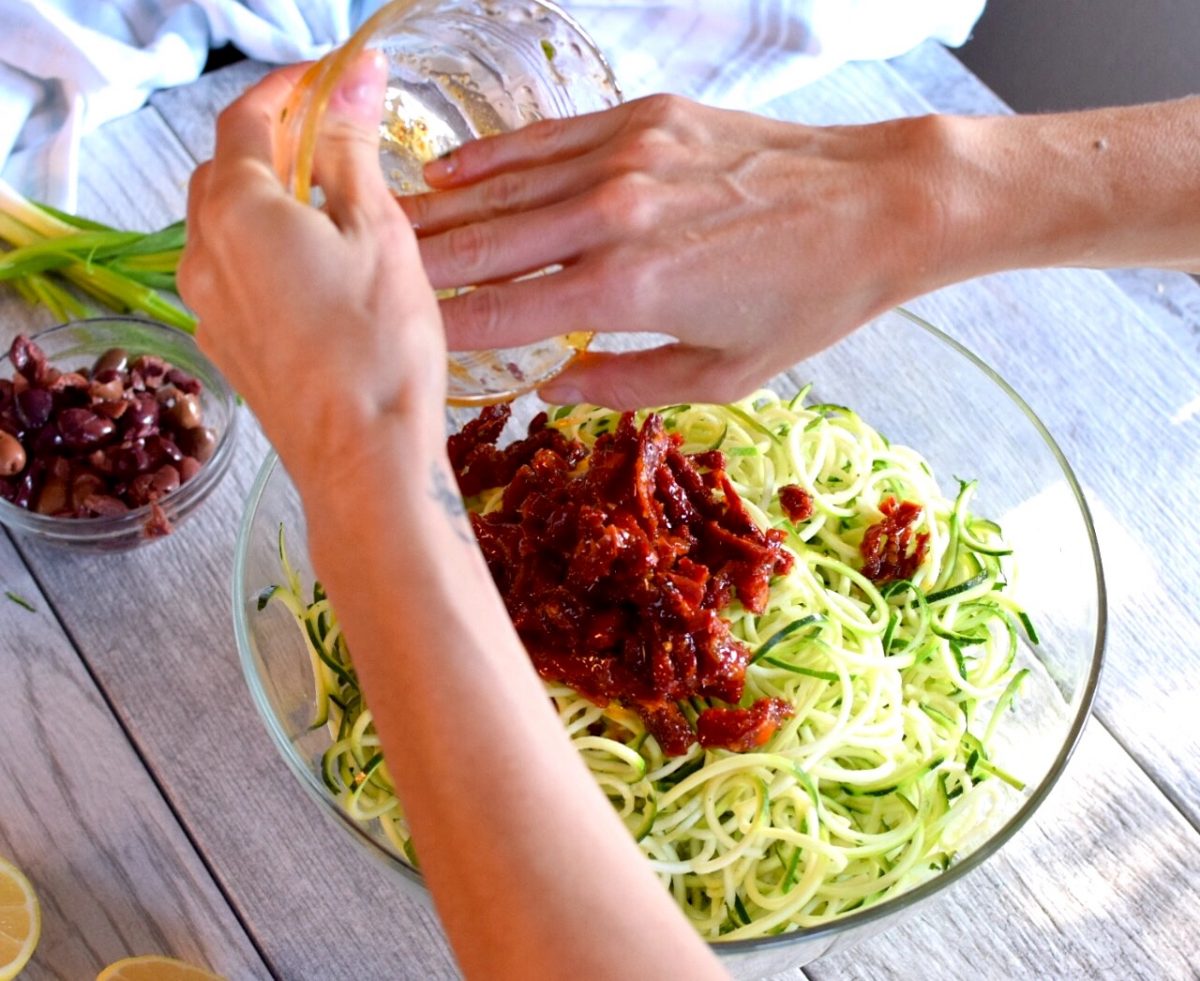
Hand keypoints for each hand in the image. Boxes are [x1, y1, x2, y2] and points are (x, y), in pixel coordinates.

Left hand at [178, 54, 445, 499]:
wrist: (365, 462)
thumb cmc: (380, 346)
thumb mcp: (378, 230)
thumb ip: (351, 148)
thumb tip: (352, 78)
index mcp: (236, 209)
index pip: (248, 116)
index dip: (292, 88)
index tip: (336, 81)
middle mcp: (202, 253)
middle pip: (225, 170)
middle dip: (274, 143)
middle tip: (338, 143)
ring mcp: (208, 307)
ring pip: (225, 227)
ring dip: (268, 201)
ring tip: (335, 212)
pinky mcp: (226, 348)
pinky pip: (234, 277)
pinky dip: (266, 253)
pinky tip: (318, 275)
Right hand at [402, 94, 949, 407]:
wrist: (877, 205)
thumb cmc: (806, 301)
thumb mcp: (722, 375)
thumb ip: (626, 383)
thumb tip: (554, 381)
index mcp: (628, 290)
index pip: (501, 311)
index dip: (440, 326)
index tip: (395, 340)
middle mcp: (612, 216)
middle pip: (484, 243)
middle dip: (413, 265)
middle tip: (355, 279)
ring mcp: (625, 156)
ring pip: (502, 187)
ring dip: (436, 212)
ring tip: (377, 229)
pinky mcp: (643, 117)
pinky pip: (546, 140)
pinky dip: (491, 158)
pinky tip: (447, 173)